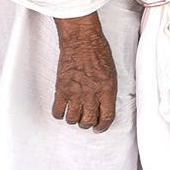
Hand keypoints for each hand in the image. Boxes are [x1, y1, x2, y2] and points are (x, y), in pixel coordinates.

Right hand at [51, 13, 117, 130]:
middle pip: (88, 121)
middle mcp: (92, 95)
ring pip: (73, 119)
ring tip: (74, 113)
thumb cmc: (98, 53)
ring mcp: (75, 93)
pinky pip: (58, 111)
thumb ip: (108, 92)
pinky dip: (59, 114)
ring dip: (73, 119)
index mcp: (107, 91)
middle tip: (85, 120)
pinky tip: (62, 109)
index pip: (106, 117)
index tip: (98, 128)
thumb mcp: (111, 74)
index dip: (102, 126)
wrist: (82, 41)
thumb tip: (103, 106)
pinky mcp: (61, 90)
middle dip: (87, 123)